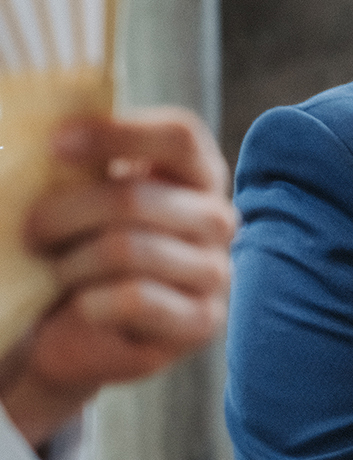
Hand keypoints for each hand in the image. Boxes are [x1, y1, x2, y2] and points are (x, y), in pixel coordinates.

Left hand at [0, 109, 235, 444]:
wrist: (71, 330)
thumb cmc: (74, 248)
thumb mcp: (77, 194)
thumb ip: (79, 162)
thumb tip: (47, 129)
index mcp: (196, 174)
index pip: (181, 136)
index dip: (118, 132)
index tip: (56, 144)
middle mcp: (217, 219)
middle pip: (136, 197)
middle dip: (63, 213)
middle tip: (29, 229)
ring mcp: (215, 272)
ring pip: (128, 249)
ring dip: (71, 262)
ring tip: (56, 272)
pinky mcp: (201, 321)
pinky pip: (135, 299)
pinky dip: (91, 302)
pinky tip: (83, 306)